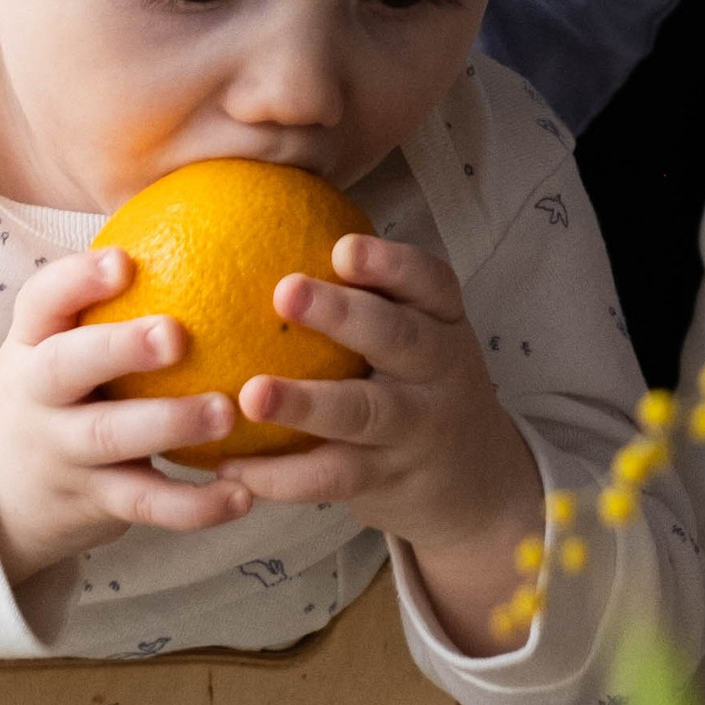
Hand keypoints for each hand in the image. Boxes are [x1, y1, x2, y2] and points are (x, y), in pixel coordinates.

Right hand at [0, 248, 259, 586]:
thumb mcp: (66, 342)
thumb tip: (219, 217)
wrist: (4, 494)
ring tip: (227, 412)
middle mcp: (37, 395)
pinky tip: (244, 495)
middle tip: (176, 333)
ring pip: (108, 438)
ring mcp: (61, 452)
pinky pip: (145, 504)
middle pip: (66, 368)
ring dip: (168, 424)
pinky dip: (194, 505)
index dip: (76, 280)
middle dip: (117, 348)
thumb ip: (123, 297)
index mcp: (34, 343)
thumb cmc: (64, 392)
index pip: (41, 301)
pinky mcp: (92, 503)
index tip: (124, 259)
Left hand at [233, 234, 538, 652]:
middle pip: (399, 338)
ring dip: (305, 403)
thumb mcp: (412, 333)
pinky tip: (228, 465)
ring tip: (250, 394)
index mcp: (441, 321)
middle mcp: (439, 369)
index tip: (342, 248)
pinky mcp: (388, 479)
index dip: (390, 264)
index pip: (430, 282)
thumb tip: (248, 223)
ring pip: (363, 413)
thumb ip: (358, 291)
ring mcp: (416, 427)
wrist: (476, 482)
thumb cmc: (414, 382)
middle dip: (344, 314)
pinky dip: (281, 475)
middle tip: (284, 291)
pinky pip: (332, 477)